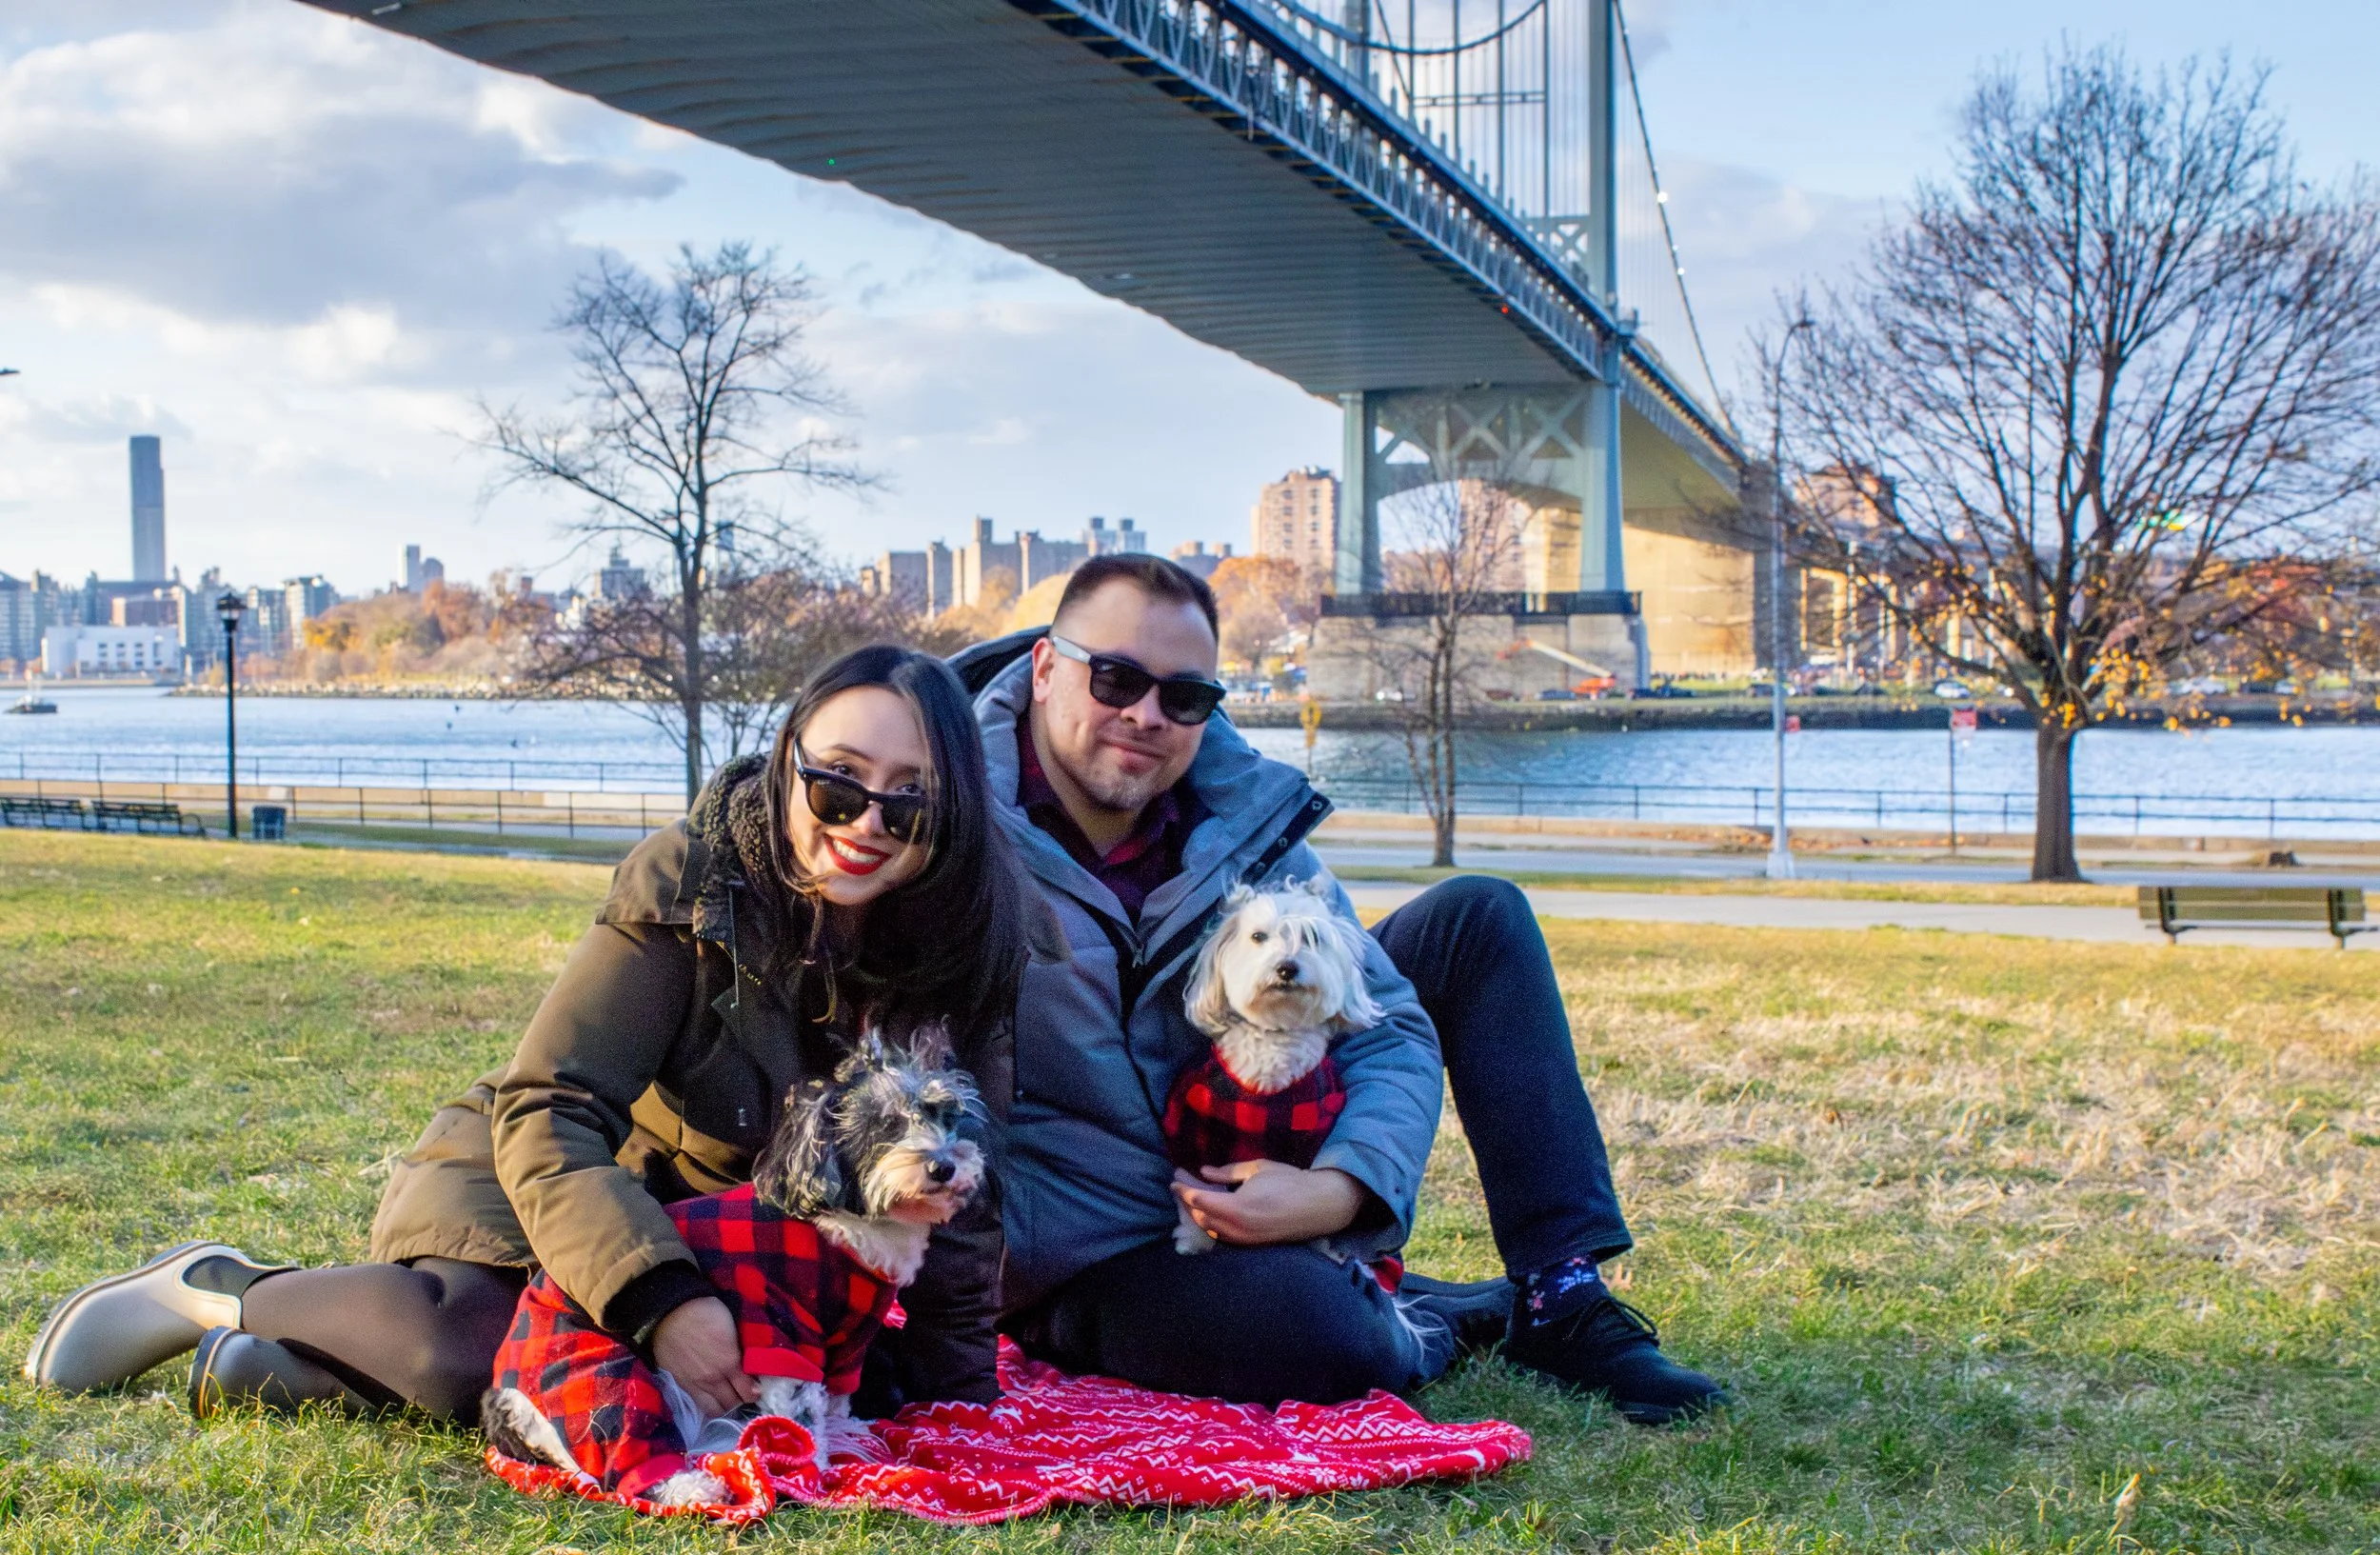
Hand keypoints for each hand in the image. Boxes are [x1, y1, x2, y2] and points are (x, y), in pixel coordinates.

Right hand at [651, 1297, 756, 1419]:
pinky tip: (712, 1398)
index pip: (749, 1391)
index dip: (755, 1393)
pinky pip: (698, 1405)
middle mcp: (714, 1379)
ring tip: (727, 1399)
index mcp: (730, 1362)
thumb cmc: (705, 1312)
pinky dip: (708, 1405)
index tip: (757, 1389)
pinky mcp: (681, 1385)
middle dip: (741, 1401)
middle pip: (733, 1404)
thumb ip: (741, 1350)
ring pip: (715, 1410)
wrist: (670, 1312)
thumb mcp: (731, 1328)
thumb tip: (750, 1368)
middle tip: (743, 1393)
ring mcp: (695, 1385)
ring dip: (724, 1407)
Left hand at [1170, 1161, 1362, 1245]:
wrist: (1319, 1206)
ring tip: (1191, 1197)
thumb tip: (1205, 1172)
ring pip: (1210, 1229)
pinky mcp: (1252, 1245)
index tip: (1174, 1178)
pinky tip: (1209, 1212)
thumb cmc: (1291, 1182)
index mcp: (1238, 1208)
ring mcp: (1245, 1241)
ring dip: (1197, 1214)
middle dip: (1186, 1202)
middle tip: (1180, 1185)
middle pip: (1200, 1218)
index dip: (1183, 1190)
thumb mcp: (1258, 1169)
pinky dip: (1211, 1223)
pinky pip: (1223, 1236)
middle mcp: (1237, 1229)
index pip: (1199, 1201)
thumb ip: (1228, 1172)